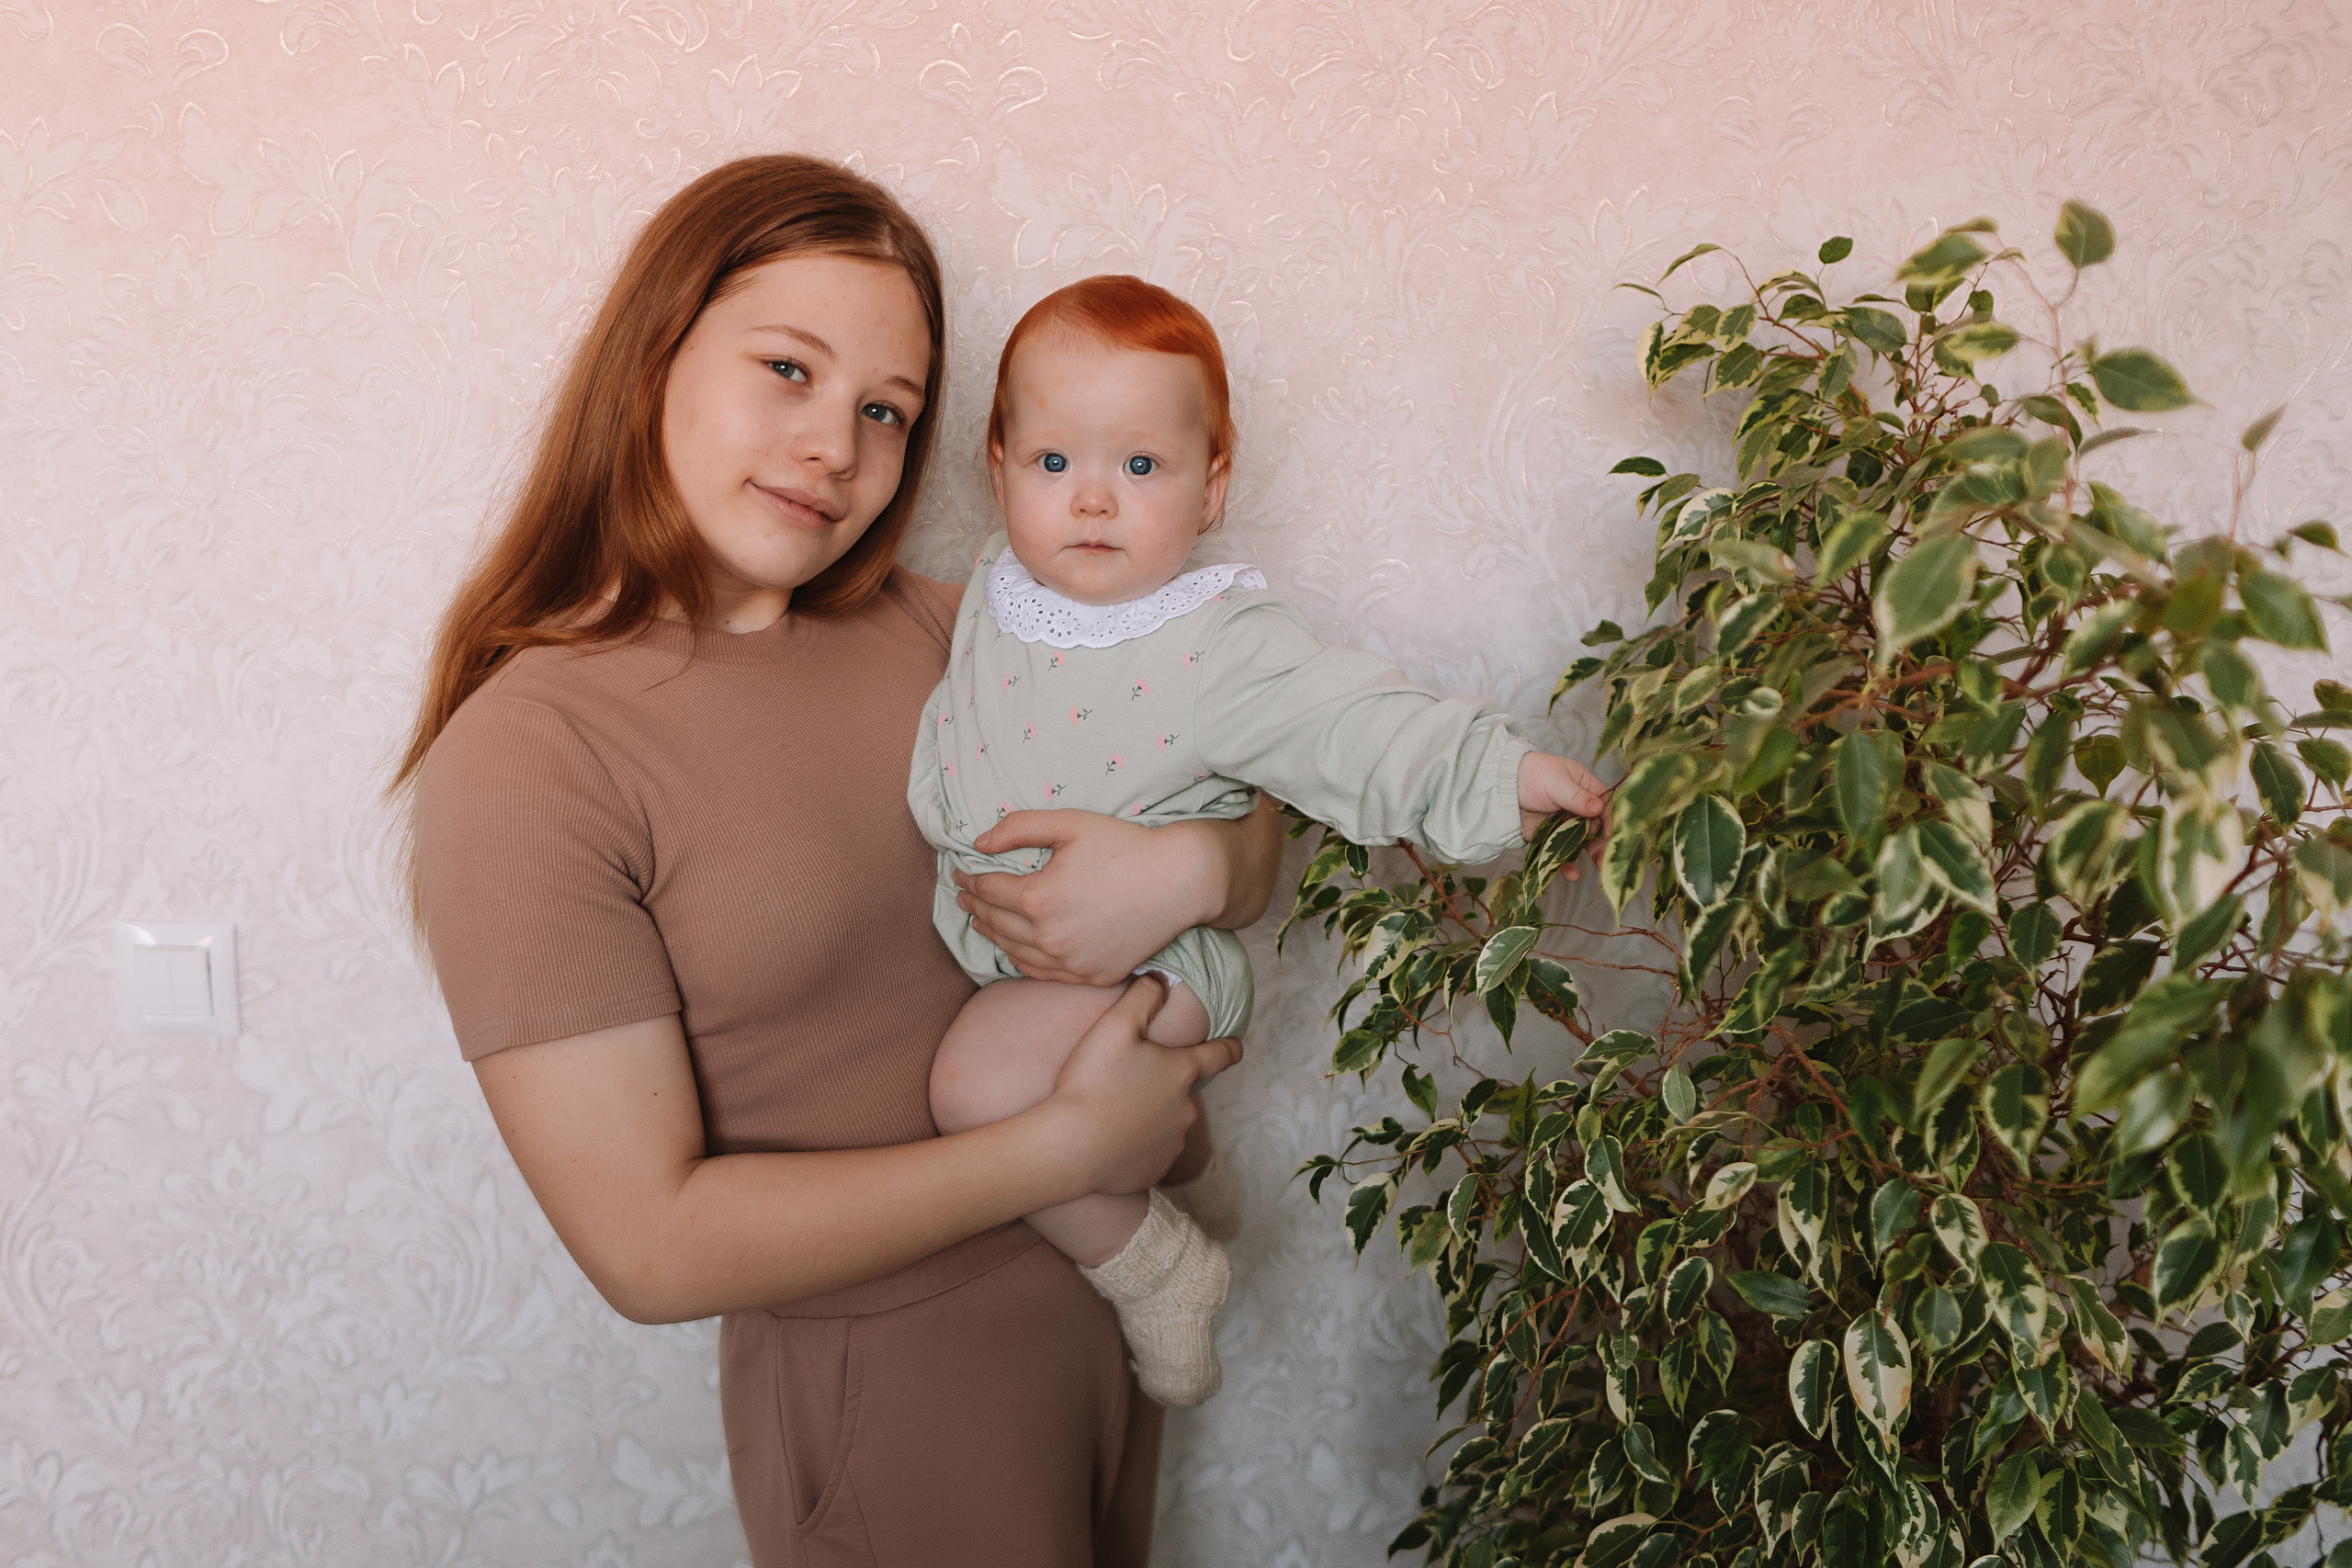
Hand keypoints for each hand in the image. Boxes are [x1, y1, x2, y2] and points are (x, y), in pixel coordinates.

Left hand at [958, 809, 1223, 984]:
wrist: (1179, 881)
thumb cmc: (1125, 846)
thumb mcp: (1069, 824)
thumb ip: (1018, 828)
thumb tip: (979, 844)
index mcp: (1039, 897)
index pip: (988, 890)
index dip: (969, 879)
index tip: (959, 873)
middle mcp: (1049, 937)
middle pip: (996, 922)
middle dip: (974, 906)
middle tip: (963, 896)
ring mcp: (1071, 962)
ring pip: (1014, 952)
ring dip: (992, 934)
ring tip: (980, 921)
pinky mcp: (1091, 976)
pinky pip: (1043, 973)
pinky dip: (1022, 959)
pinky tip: (1015, 948)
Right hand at [1044, 976, 1243, 1194]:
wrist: (1069, 1147)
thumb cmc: (1091, 1081)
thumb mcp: (1114, 1025)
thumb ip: (1143, 996)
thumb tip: (1161, 981)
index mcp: (1182, 1072)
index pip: (1220, 1055)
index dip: (1229, 1047)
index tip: (1237, 1046)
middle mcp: (1186, 1109)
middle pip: (1183, 1090)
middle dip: (1164, 1084)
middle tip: (1128, 1080)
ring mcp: (1172, 1143)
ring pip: (1167, 1122)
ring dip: (1150, 1116)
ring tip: (1113, 1110)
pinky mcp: (1153, 1170)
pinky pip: (1149, 1152)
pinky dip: (1136, 1144)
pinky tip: (1110, 1138)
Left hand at [1517, 752, 1610, 875]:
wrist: (1502, 786)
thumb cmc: (1532, 774)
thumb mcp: (1557, 782)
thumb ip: (1577, 797)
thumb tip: (1597, 808)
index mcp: (1585, 788)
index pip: (1604, 806)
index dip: (1609, 820)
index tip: (1611, 835)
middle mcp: (1579, 808)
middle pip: (1596, 827)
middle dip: (1603, 842)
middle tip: (1608, 858)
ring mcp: (1565, 823)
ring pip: (1581, 841)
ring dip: (1590, 854)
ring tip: (1599, 867)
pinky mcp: (1550, 837)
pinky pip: (1561, 851)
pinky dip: (1566, 863)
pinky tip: (1573, 874)